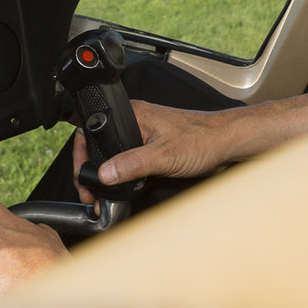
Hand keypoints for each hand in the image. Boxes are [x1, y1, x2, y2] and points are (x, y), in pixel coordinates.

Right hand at [71, 100, 236, 202]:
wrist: (226, 143)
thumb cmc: (201, 139)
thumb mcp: (163, 155)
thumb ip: (131, 164)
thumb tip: (104, 173)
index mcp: (133, 115)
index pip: (92, 131)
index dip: (82, 156)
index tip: (82, 178)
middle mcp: (136, 121)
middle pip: (100, 145)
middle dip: (91, 169)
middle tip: (90, 192)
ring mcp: (144, 134)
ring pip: (114, 154)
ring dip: (107, 173)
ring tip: (103, 192)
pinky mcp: (153, 146)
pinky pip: (129, 159)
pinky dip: (123, 173)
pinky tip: (124, 185)